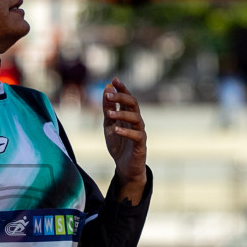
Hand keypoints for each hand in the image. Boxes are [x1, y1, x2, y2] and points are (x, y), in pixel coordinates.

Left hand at [102, 78, 147, 203]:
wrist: (125, 167)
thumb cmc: (118, 144)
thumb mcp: (109, 124)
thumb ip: (108, 108)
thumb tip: (106, 89)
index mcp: (129, 115)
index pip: (127, 98)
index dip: (122, 88)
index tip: (114, 79)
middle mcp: (137, 121)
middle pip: (133, 104)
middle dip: (122, 97)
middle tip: (109, 94)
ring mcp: (140, 132)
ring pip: (136, 118)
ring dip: (122, 113)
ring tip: (109, 113)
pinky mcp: (141, 145)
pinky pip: (136, 135)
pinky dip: (126, 132)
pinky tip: (116, 130)